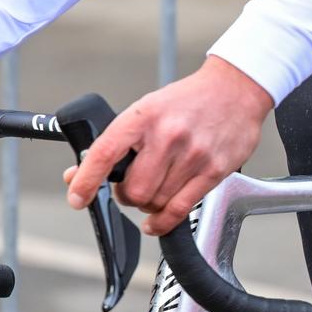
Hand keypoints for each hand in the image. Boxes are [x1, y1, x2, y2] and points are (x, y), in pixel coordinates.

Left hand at [64, 56, 272, 235]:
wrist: (235, 89)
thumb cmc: (187, 100)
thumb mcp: (146, 110)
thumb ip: (115, 143)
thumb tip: (78, 174)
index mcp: (144, 116)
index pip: (105, 153)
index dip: (86, 180)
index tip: (77, 197)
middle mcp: (168, 135)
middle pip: (133, 190)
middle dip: (127, 196)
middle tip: (132, 186)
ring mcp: (192, 155)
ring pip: (154, 202)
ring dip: (148, 204)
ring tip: (156, 188)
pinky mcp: (213, 171)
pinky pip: (178, 210)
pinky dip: (162, 222)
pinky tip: (156, 220)